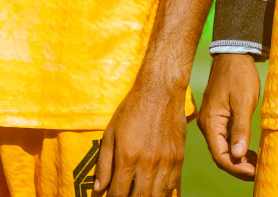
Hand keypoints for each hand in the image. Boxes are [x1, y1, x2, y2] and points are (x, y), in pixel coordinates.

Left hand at [94, 70, 188, 196]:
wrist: (161, 90)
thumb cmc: (132, 110)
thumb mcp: (110, 133)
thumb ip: (104, 164)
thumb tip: (98, 189)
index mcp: (128, 157)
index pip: (118, 194)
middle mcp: (148, 163)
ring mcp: (166, 161)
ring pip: (158, 196)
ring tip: (139, 195)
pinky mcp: (179, 157)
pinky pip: (172, 185)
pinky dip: (163, 194)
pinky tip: (156, 193)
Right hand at [197, 53, 260, 179]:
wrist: (234, 54)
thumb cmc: (239, 75)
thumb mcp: (243, 101)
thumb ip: (240, 128)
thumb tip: (238, 155)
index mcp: (211, 123)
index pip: (220, 155)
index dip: (236, 168)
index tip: (254, 172)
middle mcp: (209, 125)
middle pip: (221, 155)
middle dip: (238, 166)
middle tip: (257, 171)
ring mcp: (213, 121)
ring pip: (224, 148)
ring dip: (238, 159)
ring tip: (256, 163)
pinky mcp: (220, 117)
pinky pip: (226, 139)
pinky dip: (237, 148)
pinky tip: (249, 151)